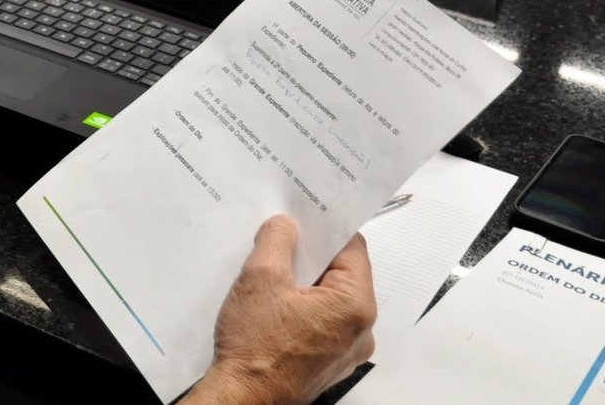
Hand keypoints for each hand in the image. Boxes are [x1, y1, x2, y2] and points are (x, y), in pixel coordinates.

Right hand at [180, 216, 376, 404]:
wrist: (243, 399)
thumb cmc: (255, 349)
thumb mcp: (260, 278)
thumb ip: (277, 240)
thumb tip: (286, 225)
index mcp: (355, 306)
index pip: (352, 247)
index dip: (325, 228)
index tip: (303, 217)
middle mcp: (361, 330)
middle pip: (342, 273)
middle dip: (310, 256)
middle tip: (280, 244)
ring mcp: (347, 349)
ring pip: (330, 297)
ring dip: (303, 283)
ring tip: (272, 278)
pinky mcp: (330, 361)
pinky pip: (323, 320)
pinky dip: (302, 307)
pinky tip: (274, 306)